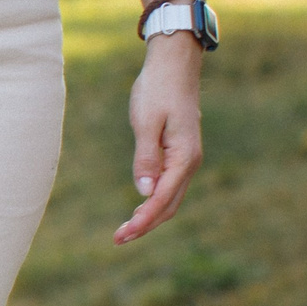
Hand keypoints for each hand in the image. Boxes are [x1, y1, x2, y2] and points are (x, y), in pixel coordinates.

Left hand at [115, 34, 203, 244]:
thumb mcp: (146, 122)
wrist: (173, 66)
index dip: (143, 221)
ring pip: (170, 198)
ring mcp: (185, 159)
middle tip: (117, 240)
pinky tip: (138, 208)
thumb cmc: (157, 90)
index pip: (162, 199)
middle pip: (169, 205)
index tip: (122, 235)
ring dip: (149, 217)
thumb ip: (146, 157)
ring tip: (124, 231)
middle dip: (145, 225)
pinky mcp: (178, 154)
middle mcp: (189, 162)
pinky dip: (154, 202)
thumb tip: (144, 192)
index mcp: (184, 157)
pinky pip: (169, 186)